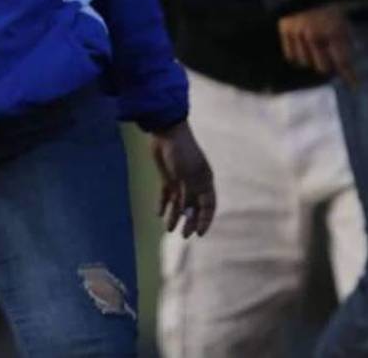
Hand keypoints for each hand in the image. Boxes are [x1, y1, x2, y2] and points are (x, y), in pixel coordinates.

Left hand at [149, 121, 215, 237]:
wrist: (166, 132)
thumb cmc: (182, 153)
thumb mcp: (188, 175)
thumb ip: (188, 195)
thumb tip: (188, 214)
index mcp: (205, 181)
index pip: (209, 205)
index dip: (205, 220)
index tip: (199, 233)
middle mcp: (195, 182)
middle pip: (194, 206)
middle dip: (190, 221)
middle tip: (184, 235)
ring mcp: (181, 180)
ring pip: (180, 203)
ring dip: (175, 215)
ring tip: (168, 228)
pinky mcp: (167, 177)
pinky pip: (166, 194)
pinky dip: (163, 204)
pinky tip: (159, 213)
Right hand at [278, 4, 356, 84]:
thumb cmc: (327, 4)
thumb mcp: (342, 19)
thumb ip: (345, 40)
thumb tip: (348, 61)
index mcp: (334, 31)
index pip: (343, 60)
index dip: (349, 76)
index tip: (355, 87)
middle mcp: (315, 35)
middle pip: (323, 68)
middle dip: (327, 66)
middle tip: (328, 59)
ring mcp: (298, 33)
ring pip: (305, 63)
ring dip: (311, 59)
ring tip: (313, 47)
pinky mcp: (285, 30)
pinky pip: (291, 56)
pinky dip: (297, 55)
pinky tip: (302, 46)